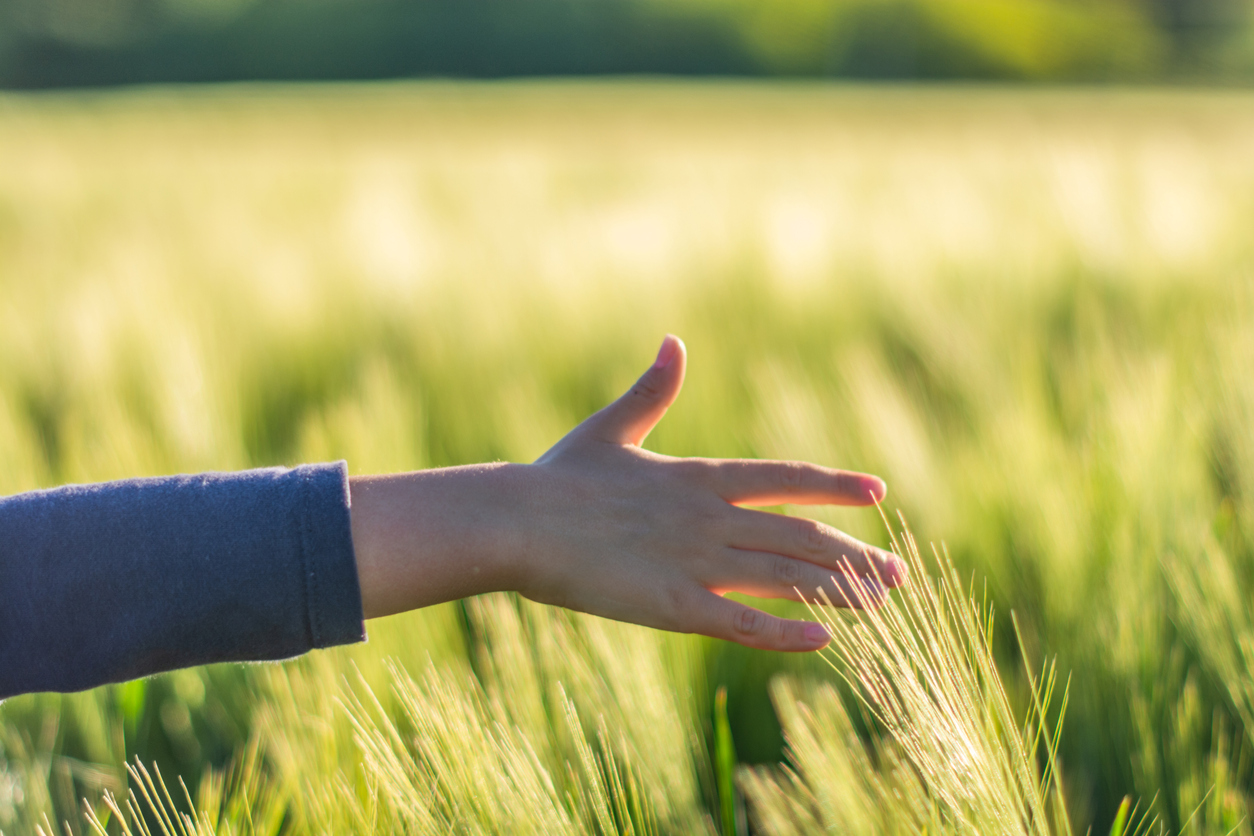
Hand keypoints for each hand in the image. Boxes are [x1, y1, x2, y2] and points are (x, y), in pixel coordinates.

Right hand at [350, 335, 904, 651]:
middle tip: (899, 572)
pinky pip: (742, 622)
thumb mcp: (612, 430)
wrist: (516, 520)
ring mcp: (695, 561)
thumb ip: (653, 391)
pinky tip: (826, 642)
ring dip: (838, 590)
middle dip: (854, 554)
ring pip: (784, 577)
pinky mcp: (672, 604)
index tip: (878, 493)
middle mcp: (709, 518)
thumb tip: (674, 341)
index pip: (785, 480)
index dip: (834, 486)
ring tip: (883, 603)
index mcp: (699, 478)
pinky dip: (786, 631)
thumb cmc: (556, 478)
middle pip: (800, 536)